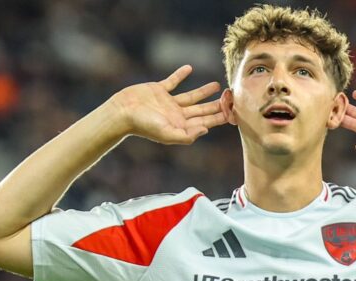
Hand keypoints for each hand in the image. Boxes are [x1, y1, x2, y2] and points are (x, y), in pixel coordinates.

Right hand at [108, 65, 226, 144]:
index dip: (219, 118)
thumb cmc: (143, 125)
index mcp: (180, 125)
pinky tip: (189, 68)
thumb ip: (186, 135)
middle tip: (231, 99)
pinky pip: (172, 81)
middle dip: (216, 106)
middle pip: (201, 110)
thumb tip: (205, 130)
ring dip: (204, 91)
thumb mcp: (166, 133)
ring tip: (217, 85)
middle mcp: (176, 114)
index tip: (233, 113)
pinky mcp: (158, 90)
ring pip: (191, 96)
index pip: (204, 122)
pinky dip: (180, 75)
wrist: (122, 112)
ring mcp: (168, 102)